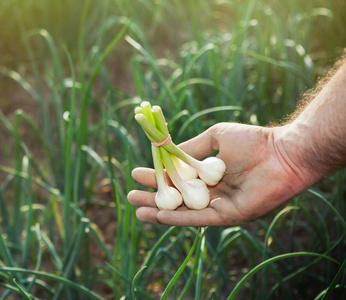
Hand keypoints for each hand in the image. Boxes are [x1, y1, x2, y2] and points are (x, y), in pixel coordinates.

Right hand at [128, 122, 314, 226]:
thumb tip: (168, 153)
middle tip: (131, 196)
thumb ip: (192, 148)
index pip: (177, 179)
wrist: (282, 153)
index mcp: (209, 174)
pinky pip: (199, 218)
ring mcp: (220, 205)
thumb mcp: (215, 138)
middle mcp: (213, 192)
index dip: (157, 178)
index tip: (136, 174)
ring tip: (137, 211)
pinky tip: (159, 215)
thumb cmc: (252, 141)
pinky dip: (179, 218)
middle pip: (177, 198)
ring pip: (184, 212)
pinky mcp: (229, 216)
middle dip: (153, 198)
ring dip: (160, 212)